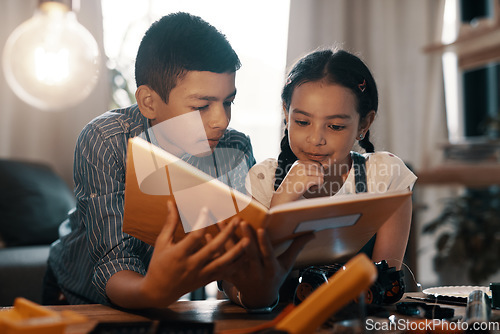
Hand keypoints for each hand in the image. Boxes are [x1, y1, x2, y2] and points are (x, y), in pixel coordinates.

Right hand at [106, 201, 248, 307]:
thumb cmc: (159, 263)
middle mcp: (191, 265)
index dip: (201, 221)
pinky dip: (235, 266)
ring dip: (236, 252)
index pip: (194, 236)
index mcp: (179, 254)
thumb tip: (171, 202)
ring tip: (248, 240)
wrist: (159, 291)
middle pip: (213, 248)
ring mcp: (200, 274)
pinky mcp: (206, 280)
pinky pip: (223, 273)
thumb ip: (170, 222)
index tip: (207, 208)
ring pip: (222, 263)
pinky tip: (245, 256)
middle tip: (238, 220)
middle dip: (227, 234)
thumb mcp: (162, 242)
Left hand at [221, 222, 313, 308]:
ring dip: (225, 238)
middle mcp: (256, 272)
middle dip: (244, 237)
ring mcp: (241, 274)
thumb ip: (296, 247)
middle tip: (240, 222)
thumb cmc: (275, 277)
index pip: (268, 255)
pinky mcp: (229, 275)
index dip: (264, 243)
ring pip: (232, 255)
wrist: (259, 298)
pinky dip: (213, 249)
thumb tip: (312, 232)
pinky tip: (207, 236)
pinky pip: (219, 262)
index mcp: (271, 269)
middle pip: (249, 254)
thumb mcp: (287, 265)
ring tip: (220, 221)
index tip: (262, 230)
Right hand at [271, 160, 323, 206]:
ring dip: (317, 182)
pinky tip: (310, 189)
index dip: (315, 174)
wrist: (284, 196)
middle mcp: (300, 165)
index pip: (316, 164)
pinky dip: (318, 186)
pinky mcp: (305, 179)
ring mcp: (303, 171)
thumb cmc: (292, 187)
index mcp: (299, 162)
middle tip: (309, 184)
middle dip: (317, 178)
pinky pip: (320, 180)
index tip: (308, 180)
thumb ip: (309, 169)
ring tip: (309, 187)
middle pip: (319, 169)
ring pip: (321, 174)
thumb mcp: (299, 174)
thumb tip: (325, 167)